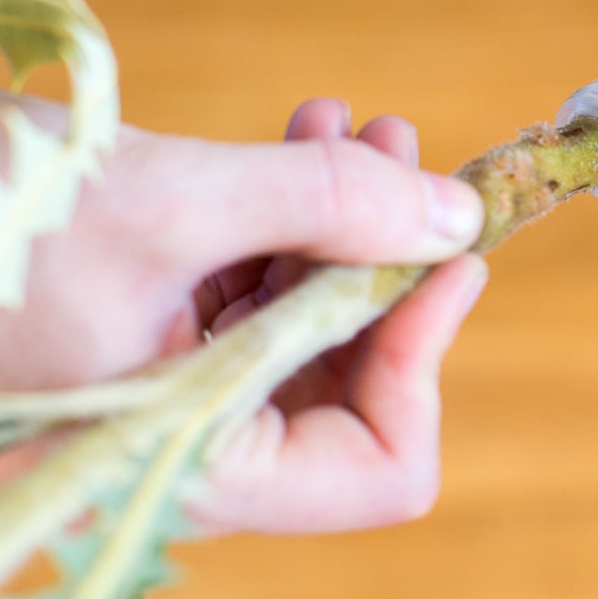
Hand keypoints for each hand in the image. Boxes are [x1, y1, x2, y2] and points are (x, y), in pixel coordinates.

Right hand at [0, 95, 486, 533]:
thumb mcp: (170, 201)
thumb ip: (325, 204)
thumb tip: (458, 218)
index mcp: (190, 471)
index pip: (378, 469)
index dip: (427, 356)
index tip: (450, 251)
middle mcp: (185, 453)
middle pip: (352, 389)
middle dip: (392, 268)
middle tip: (411, 159)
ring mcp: (162, 395)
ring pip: (304, 328)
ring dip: (347, 224)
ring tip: (361, 127)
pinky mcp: (138, 337)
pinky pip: (247, 292)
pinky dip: (285, 218)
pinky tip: (302, 133)